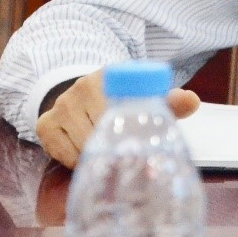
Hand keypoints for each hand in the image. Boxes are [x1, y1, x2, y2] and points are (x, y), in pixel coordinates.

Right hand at [35, 69, 200, 168]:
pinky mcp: (45, 124)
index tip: (137, 142)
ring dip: (96, 154)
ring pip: (82, 144)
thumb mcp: (145, 98)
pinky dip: (76, 160)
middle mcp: (81, 87)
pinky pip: (62, 152)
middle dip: (115, 146)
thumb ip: (170, 100)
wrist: (83, 95)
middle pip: (101, 130)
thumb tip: (192, 101)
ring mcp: (61, 105)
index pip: (120, 107)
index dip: (128, 128)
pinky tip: (86, 154)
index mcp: (109, 77)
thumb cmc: (120, 100)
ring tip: (108, 153)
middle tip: (127, 156)